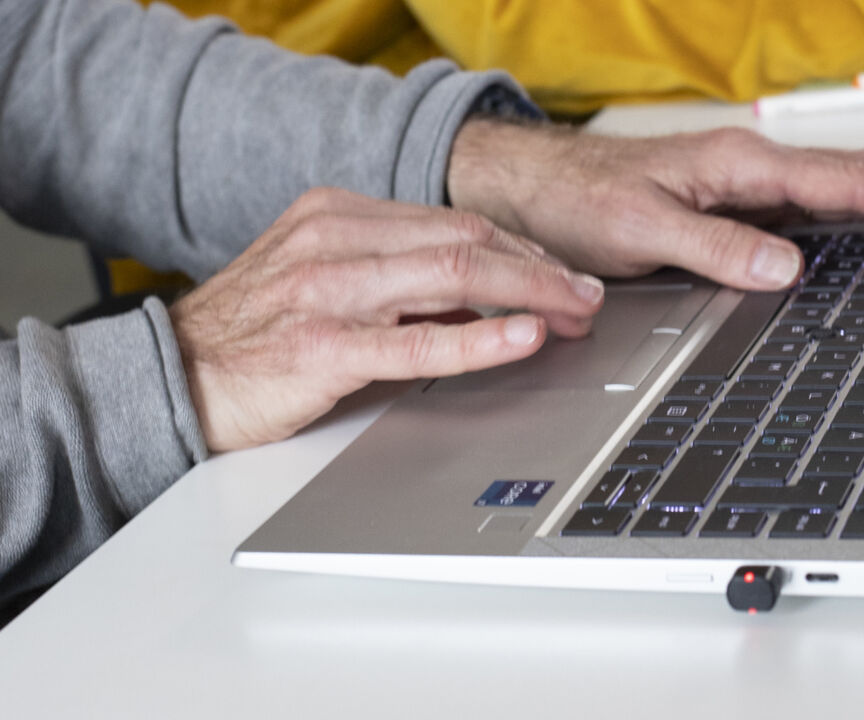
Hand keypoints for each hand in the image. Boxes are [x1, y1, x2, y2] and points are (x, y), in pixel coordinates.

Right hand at [169, 188, 604, 451]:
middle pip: (465, 239)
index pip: (454, 222)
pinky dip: (480, 338)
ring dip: (529, 292)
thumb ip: (400, 287)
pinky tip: (522, 337)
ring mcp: (327, 289)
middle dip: (539, 268)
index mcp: (338, 215)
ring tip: (573, 313)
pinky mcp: (321, 346)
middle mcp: (335, 239)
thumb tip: (485, 303)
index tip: (562, 276)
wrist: (172, 377)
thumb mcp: (327, 285)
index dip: (521, 250)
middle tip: (586, 297)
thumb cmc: (254, 336)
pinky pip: (418, 340)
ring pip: (452, 273)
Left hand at [446, 120, 863, 290]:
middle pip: (857, 172)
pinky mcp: (735, 199)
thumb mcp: (643, 230)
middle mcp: (750, 165)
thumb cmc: (583, 203)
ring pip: (840, 182)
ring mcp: (746, 180)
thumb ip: (715, 250)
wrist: (541, 187)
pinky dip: (858, 208)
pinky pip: (813, 200)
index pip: (841, 183)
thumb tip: (787, 269)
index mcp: (738, 166)